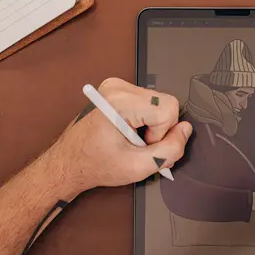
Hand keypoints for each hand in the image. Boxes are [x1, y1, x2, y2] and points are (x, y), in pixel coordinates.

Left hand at [49, 78, 191, 195]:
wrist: (68, 163)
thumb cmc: (95, 165)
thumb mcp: (138, 168)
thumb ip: (170, 150)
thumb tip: (185, 131)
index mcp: (120, 101)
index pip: (169, 109)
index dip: (162, 133)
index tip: (142, 146)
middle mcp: (117, 87)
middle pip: (165, 103)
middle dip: (159, 129)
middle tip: (138, 146)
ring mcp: (116, 86)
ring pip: (159, 103)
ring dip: (152, 126)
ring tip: (131, 141)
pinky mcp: (116, 90)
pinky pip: (148, 102)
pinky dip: (145, 120)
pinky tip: (129, 133)